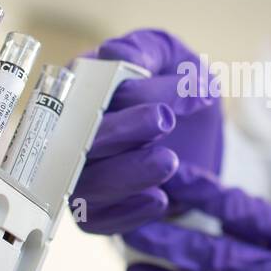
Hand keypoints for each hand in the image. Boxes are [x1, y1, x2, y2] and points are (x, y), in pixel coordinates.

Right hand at [71, 30, 223, 234]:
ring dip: (126, 175)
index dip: (110, 101)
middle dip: (120, 133)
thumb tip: (113, 53)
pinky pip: (97, 221)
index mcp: (79, 88)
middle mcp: (70, 132)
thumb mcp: (169, 56)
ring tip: (169, 161)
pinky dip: (126, 214)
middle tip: (163, 123)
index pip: (80, 97)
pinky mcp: (97, 207)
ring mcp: (80, 172)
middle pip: (77, 140)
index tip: (157, 107)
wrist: (200, 129)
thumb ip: (144, 50)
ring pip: (85, 185)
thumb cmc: (175, 81)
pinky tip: (160, 200)